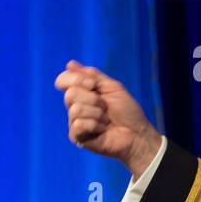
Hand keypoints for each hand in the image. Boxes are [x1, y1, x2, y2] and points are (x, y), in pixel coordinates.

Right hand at [54, 60, 161, 174]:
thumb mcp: (112, 87)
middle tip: (106, 107)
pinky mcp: (77, 137)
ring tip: (106, 120)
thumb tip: (70, 64)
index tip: (93, 84)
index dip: (75, 79)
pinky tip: (102, 130)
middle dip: (93, 99)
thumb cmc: (127, 111)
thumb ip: (92, 75)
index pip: (63, 80)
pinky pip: (79, 124)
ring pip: (75, 109)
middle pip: (70, 94)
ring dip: (97, 113)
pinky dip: (95, 125)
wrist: (137, 133)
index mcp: (82, 92)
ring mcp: (75, 122)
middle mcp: (75, 106)